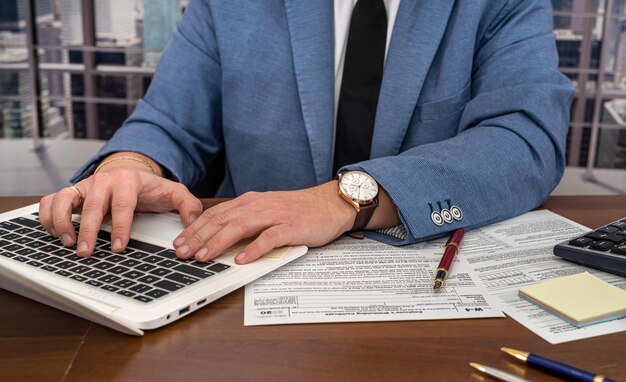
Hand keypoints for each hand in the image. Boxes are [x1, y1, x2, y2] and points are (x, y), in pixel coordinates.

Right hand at [39, 166, 202, 256]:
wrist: (129, 171)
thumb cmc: (149, 187)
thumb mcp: (173, 192)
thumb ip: (188, 206)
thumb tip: (194, 224)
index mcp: (127, 182)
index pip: (123, 206)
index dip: (120, 227)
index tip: (118, 247)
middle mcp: (102, 182)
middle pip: (91, 207)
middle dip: (88, 231)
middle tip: (86, 253)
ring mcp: (84, 187)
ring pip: (63, 200)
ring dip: (61, 222)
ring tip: (68, 244)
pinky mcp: (70, 193)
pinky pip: (49, 201)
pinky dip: (47, 216)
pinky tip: (54, 234)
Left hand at [173, 181, 356, 263]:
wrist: (330, 203)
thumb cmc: (299, 211)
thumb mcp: (267, 211)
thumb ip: (246, 221)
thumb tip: (219, 238)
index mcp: (251, 202)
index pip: (216, 215)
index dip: (194, 229)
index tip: (180, 243)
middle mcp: (259, 206)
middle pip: (222, 221)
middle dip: (199, 238)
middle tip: (182, 253)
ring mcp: (275, 216)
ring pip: (239, 227)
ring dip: (219, 243)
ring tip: (204, 257)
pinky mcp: (291, 227)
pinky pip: (269, 238)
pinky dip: (253, 249)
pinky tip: (242, 260)